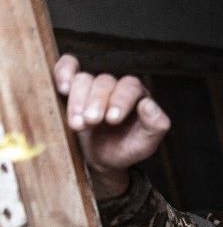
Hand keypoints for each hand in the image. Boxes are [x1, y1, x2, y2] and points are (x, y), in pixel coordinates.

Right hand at [53, 55, 170, 198]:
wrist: (105, 158)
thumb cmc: (128, 148)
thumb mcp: (147, 143)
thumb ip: (156, 125)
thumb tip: (149, 105)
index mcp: (138, 95)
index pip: (130, 86)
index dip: (121, 100)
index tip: (112, 119)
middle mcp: (116, 87)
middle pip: (104, 82)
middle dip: (96, 102)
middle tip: (91, 121)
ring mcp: (94, 86)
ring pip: (83, 79)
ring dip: (77, 100)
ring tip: (78, 124)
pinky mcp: (74, 88)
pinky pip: (67, 68)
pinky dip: (62, 73)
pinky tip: (63, 88)